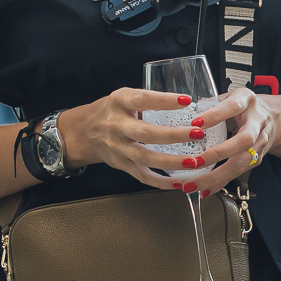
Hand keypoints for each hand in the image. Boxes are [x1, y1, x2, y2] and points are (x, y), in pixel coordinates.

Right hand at [58, 89, 220, 189]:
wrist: (82, 132)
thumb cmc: (111, 111)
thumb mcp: (124, 97)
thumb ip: (148, 99)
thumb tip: (187, 101)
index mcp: (119, 102)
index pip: (142, 99)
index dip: (163, 100)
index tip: (186, 100)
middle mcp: (116, 126)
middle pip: (145, 133)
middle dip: (173, 135)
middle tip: (198, 133)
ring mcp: (118, 148)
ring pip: (145, 157)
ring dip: (171, 161)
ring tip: (194, 162)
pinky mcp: (121, 164)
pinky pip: (142, 175)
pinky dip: (160, 182)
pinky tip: (179, 183)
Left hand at [185, 87, 280, 196]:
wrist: (273, 119)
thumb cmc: (243, 107)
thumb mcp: (229, 96)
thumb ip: (210, 104)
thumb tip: (184, 112)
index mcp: (247, 101)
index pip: (233, 106)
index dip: (216, 115)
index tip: (195, 123)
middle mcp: (257, 122)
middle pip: (243, 140)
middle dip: (218, 153)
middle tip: (195, 162)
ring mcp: (260, 142)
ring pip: (241, 162)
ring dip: (216, 176)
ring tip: (194, 184)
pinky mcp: (257, 159)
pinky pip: (238, 173)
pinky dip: (219, 183)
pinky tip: (204, 190)